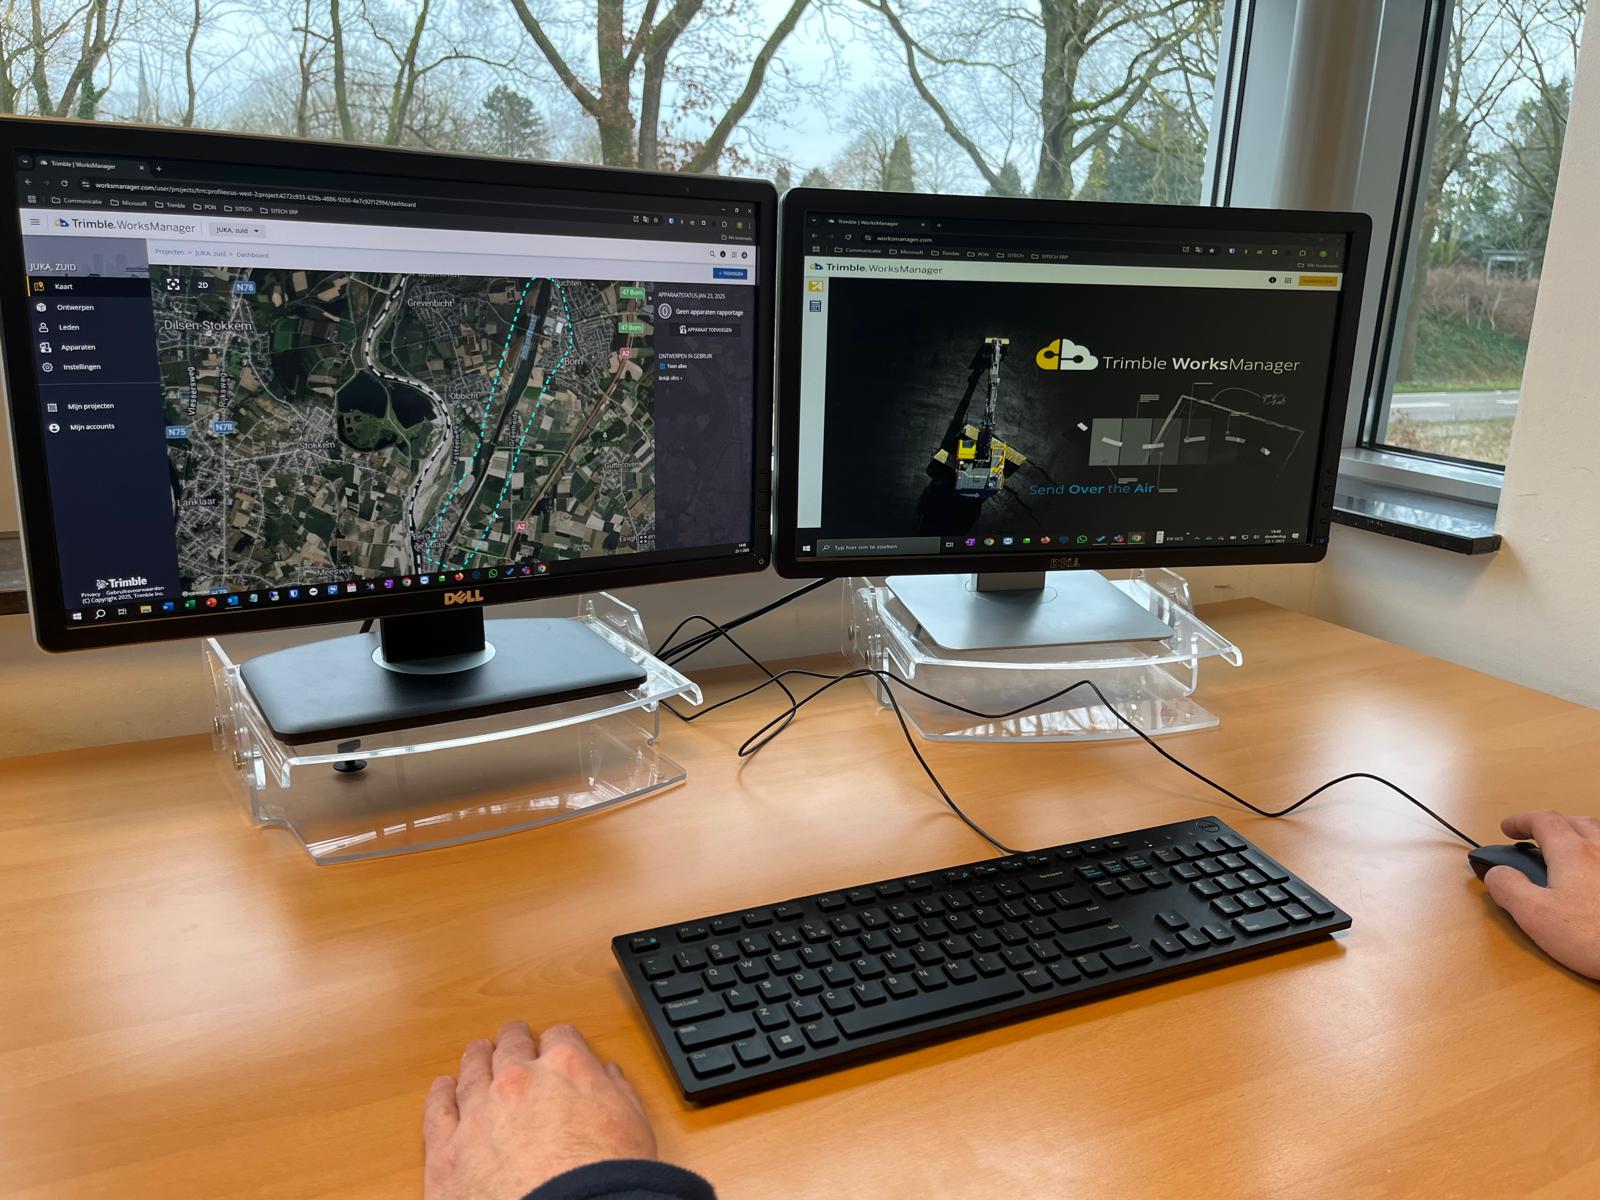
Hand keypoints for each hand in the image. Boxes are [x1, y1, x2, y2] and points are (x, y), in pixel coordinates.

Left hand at [423, 1022, 656, 1199]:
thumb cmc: (607, 1181)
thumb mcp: (633, 1126)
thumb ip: (616, 1092)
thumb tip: (607, 1076)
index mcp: (564, 1068)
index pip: (559, 1037)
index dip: (559, 1043)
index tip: (556, 1049)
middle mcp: (517, 1081)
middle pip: (511, 1045)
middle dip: (514, 1040)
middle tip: (513, 1038)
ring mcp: (477, 1114)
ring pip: (472, 1071)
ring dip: (477, 1059)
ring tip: (478, 1053)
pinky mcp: (447, 1153)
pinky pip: (438, 1112)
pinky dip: (440, 1096)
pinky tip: (443, 1088)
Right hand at [1484, 811, 1599, 979]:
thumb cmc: (1592, 938)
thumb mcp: (1535, 916)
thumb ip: (1508, 888)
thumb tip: (1496, 873)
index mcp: (1572, 853)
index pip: (1543, 821)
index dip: (1521, 820)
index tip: (1507, 828)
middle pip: (1576, 823)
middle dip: (1552, 825)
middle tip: (1535, 838)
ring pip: (1599, 837)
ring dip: (1578, 835)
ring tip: (1566, 852)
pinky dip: (1596, 857)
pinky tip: (1593, 875)